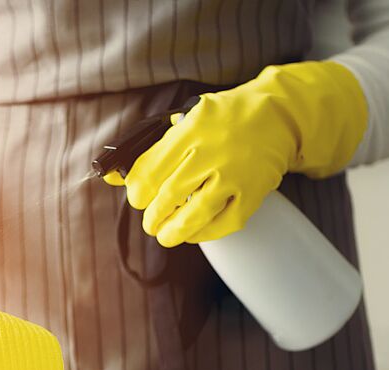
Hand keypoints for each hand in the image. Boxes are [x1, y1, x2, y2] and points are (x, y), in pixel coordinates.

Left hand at [106, 62, 367, 246]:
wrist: (277, 115)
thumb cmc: (225, 119)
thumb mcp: (186, 121)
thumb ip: (152, 149)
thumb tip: (111, 176)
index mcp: (190, 130)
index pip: (150, 170)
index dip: (138, 192)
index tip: (138, 198)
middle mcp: (211, 151)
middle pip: (168, 195)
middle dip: (153, 216)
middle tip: (150, 221)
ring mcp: (234, 174)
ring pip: (194, 214)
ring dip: (173, 231)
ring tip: (165, 235)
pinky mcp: (252, 194)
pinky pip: (223, 224)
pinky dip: (203, 234)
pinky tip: (192, 234)